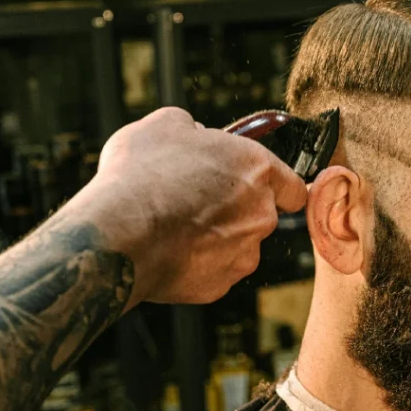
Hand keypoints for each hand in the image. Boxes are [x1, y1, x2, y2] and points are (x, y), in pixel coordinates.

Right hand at [70, 107, 307, 304]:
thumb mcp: (164, 126)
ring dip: (215, 238)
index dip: (278, 188)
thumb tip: (196, 135)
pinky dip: (195, 263)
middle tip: (193, 201)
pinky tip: (167, 250)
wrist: (118, 232)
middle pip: (260, 215)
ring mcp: (243, 253)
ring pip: (237, 245)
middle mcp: (261, 214)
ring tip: (173, 226)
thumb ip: (194, 128)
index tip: (261, 190)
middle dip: (234, 210)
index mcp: (256, 169)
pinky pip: (213, 271)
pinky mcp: (220, 285)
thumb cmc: (141, 174)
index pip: (292, 186)